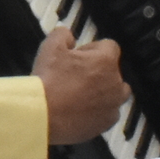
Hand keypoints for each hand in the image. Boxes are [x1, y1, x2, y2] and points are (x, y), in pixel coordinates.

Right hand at [34, 26, 130, 144]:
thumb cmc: (49, 80)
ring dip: (103, 92)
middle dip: (99, 72)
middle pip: (114, 71)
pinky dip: (98, 112)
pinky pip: (108, 114)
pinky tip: (80, 111)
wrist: (43, 116)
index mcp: (105, 61)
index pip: (109, 46)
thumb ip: (63, 34)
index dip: (92, 49)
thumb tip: (69, 37)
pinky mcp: (106, 124)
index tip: (77, 56)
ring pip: (115, 94)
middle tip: (76, 76)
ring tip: (80, 95)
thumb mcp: (50, 47)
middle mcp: (116, 83)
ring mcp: (113, 105)